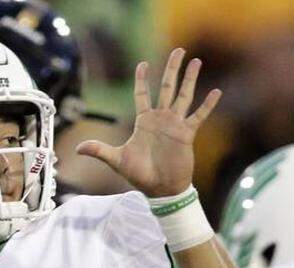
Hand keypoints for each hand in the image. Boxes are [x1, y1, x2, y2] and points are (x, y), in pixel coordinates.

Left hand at [75, 48, 220, 197]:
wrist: (161, 190)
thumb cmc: (140, 175)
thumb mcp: (117, 160)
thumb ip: (99, 150)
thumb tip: (78, 149)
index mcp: (144, 121)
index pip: (142, 94)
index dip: (142, 79)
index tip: (143, 64)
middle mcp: (161, 119)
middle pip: (167, 87)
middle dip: (172, 69)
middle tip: (179, 50)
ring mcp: (175, 125)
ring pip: (184, 95)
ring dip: (190, 79)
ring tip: (196, 61)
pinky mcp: (187, 134)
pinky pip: (198, 116)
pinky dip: (207, 105)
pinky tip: (216, 91)